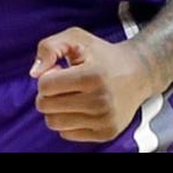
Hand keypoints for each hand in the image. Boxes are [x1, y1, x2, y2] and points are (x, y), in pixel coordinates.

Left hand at [31, 28, 156, 142]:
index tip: (59, 71)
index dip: (46, 76)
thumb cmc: (103, 55)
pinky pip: (67, 134)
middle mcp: (100, 101)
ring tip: (70, 96)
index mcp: (92, 76)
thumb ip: (49, 47)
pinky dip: (67, 121)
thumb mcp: (76, 38)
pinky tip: (80, 108)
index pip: (45, 86)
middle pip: (46, 106)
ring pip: (54, 123)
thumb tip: (34, 73)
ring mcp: (104, 120)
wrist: (139, 73)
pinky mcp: (106, 133)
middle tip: (63, 85)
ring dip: (55, 109)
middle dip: (47, 94)